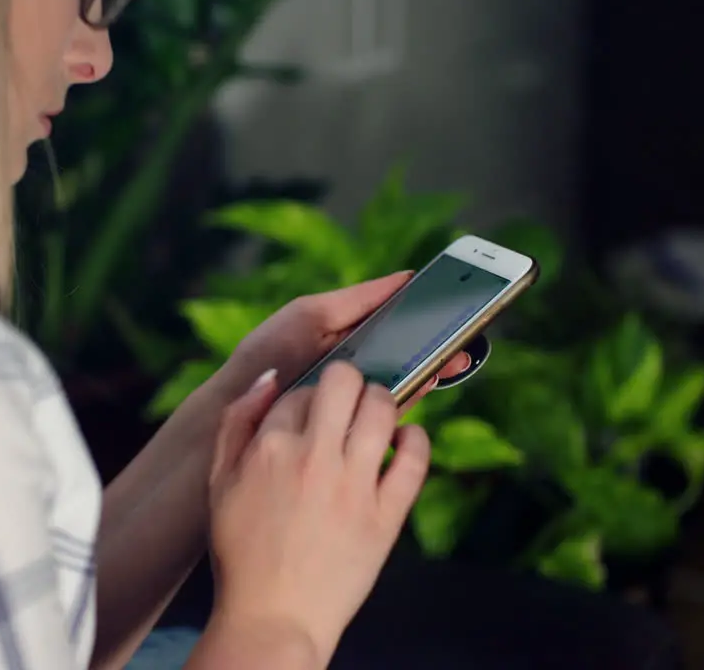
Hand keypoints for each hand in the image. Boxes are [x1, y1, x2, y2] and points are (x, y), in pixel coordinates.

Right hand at [204, 361, 429, 665]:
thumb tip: (269, 379)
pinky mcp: (385, 516)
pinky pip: (415, 459)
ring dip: (383, 402)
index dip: (307, 398)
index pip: (300, 391)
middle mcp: (313, 458)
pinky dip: (416, 439)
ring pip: (383, 409)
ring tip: (378, 417)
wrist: (272, 618)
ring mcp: (353, 486)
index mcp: (269, 448)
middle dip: (349, 381)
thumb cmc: (242, 553)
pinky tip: (405, 441)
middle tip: (350, 401)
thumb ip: (235, 423)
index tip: (314, 416)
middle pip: (344, 381)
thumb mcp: (219, 483)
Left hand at [218, 272, 472, 415]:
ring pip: (404, 377)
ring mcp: (352, 396)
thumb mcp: (311, 318)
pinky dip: (412, 393)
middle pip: (405, 350)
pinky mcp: (351, 424)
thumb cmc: (268, 358)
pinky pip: (389, 407)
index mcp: (343, 335)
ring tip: (457, 357)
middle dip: (436, 343)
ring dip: (432, 367)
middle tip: (468, 335)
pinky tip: (431, 380)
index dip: (423, 313)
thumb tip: (405, 278)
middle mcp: (351, 366)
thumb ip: (357, 300)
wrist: (235, 411)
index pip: (393, 319)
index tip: (455, 300)